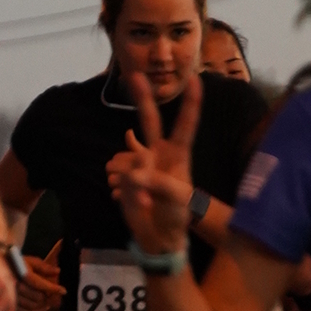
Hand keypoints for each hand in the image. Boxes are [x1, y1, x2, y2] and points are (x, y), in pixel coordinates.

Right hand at [15, 239, 62, 310]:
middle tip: (56, 296)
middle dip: (49, 297)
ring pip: (32, 306)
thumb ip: (44, 267)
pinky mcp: (10, 305)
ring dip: (44, 306)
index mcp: (22, 274)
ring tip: (50, 302)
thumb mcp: (30, 261)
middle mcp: (16, 286)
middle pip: (38, 297)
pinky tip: (43, 309)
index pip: (41, 284)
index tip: (63, 291)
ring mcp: (12, 297)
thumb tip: (57, 272)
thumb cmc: (16, 264)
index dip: (54, 288)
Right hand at [110, 73, 202, 254]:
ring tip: (145, 200)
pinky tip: (130, 200)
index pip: (185, 125)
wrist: (159, 236)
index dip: (190, 103)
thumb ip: (160, 183)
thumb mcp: (177, 200)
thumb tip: (137, 174)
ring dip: (131, 179)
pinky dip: (122, 190)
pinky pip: (116, 176)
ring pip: (127, 158)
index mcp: (178, 155)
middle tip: (134, 74)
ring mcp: (139, 164)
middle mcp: (158, 154)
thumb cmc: (177, 215)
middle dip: (142, 97)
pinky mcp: (124, 177)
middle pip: (149, 120)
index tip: (195, 79)